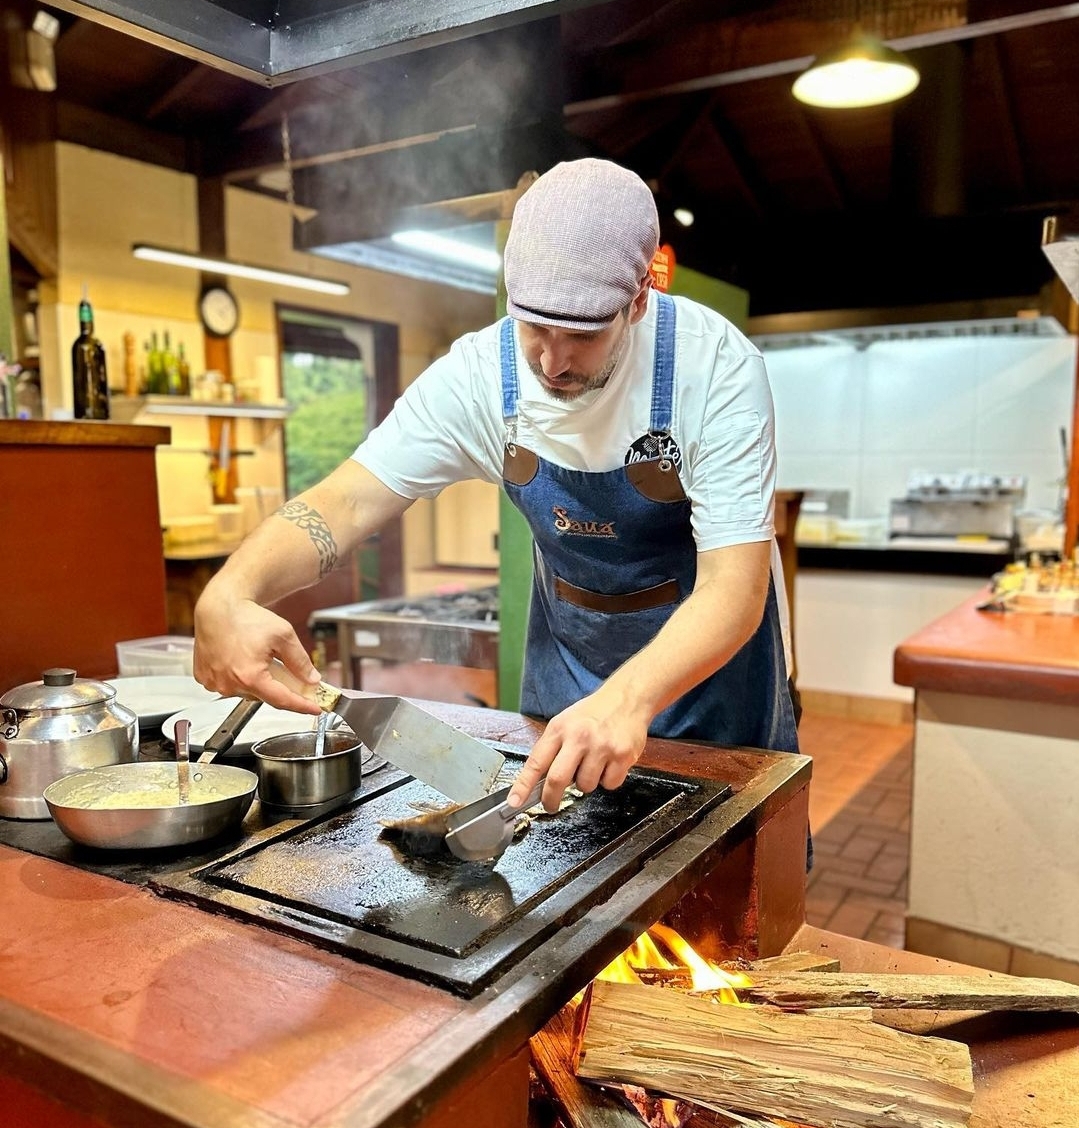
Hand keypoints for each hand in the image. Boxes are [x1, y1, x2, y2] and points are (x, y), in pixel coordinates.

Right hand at [193, 593, 320, 714]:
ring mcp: (215, 683)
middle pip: (264, 695)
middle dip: (279, 686)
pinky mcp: (205, 678)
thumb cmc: (246, 618)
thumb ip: (300, 661)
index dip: (302, 706)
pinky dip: (239, 677)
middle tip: (287, 671)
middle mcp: (229, 684)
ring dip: (257, 681)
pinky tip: (241, 660)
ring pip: (247, 691)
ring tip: (258, 658)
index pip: (282, 700)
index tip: (315, 709)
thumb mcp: (284, 636)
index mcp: (249, 676)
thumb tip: (312, 679)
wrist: (218, 608)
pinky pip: (229, 685)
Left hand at [506, 688, 648, 810]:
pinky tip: (609, 763)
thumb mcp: (565, 722)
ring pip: (585, 786)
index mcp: (560, 729)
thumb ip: (552, 749)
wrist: (627, 697)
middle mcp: (579, 737)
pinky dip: (607, 780)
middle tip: (550, 805)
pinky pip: (609, 784)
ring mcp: (601, 747)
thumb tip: (537, 781)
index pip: (536, 762)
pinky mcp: (622, 756)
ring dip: (586, 783)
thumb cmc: (593, 713)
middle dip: (551, 799)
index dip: (523, 785)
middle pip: (557, 779)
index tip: (514, 802)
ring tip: (592, 764)